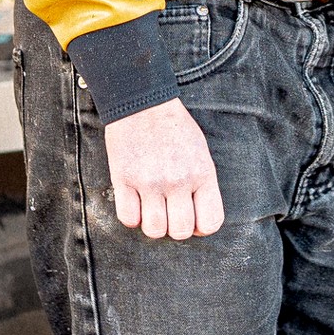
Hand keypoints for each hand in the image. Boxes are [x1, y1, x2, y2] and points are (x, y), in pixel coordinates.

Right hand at [104, 98, 225, 239]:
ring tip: (151, 208)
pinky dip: (131, 217)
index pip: (210, 222)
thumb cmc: (174, 129)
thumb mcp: (201, 152)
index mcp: (202, 173)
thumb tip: (199, 220)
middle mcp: (178, 180)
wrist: (143, 103)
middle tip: (169, 213)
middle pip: (181, 231)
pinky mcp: (123, 179)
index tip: (191, 218)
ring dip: (153, 225)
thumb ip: (202, 185)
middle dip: (175, 228)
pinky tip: (134, 202)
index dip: (201, 227)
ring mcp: (149, 181)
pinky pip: (128, 218)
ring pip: (154, 230)